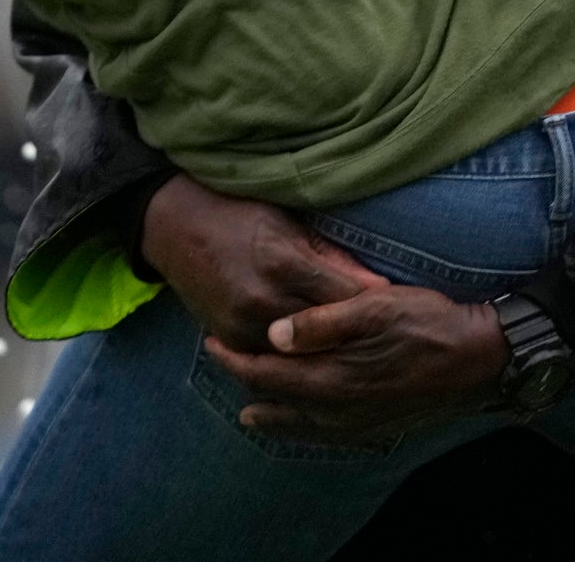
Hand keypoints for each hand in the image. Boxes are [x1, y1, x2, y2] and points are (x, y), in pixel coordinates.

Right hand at [138, 175, 384, 352]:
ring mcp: (241, 325)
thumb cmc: (239, 213)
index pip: (343, 299)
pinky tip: (320, 361)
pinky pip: (270, 361)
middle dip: (356, 338)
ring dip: (327, 355)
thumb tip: (378, 286)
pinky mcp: (228, 340)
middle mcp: (262, 300)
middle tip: (387, 344)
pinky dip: (294, 360)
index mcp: (282, 262)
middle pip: (325, 334)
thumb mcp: (288, 222)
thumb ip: (332, 257)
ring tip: (360, 357)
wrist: (174, 227)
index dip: (374, 309)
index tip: (400, 314)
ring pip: (299, 356)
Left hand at [205, 286, 509, 440]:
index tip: (211, 340)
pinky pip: (327, 436)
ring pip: (300, 426)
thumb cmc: (428, 322)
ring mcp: (358, 422)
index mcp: (333, 377)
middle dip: (246, 383)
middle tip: (224, 362)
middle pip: (277, 402)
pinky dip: (304, 431)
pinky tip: (304, 425)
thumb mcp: (373, 307)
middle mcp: (340, 409)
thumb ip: (321, 322)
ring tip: (249, 413)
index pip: (267, 374)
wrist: (479, 358)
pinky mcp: (376, 425)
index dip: (236, 359)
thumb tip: (274, 334)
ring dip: (272, 416)